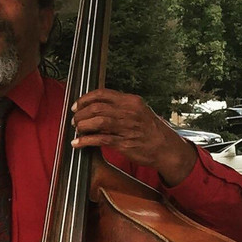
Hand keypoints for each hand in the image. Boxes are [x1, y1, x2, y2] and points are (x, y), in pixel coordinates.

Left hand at [72, 89, 196, 185]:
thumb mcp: (138, 111)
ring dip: (82, 126)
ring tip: (77, 130)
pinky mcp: (124, 143)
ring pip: (97, 121)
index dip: (85, 99)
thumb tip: (97, 107)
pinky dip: (85, 141)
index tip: (76, 106)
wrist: (166, 148)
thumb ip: (120, 107)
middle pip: (96, 107)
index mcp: (131, 101)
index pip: (102, 94)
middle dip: (81, 114)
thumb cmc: (150, 130)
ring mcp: (126, 127)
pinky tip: (77, 144)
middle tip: (75, 120)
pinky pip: (100, 139)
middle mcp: (128, 111)